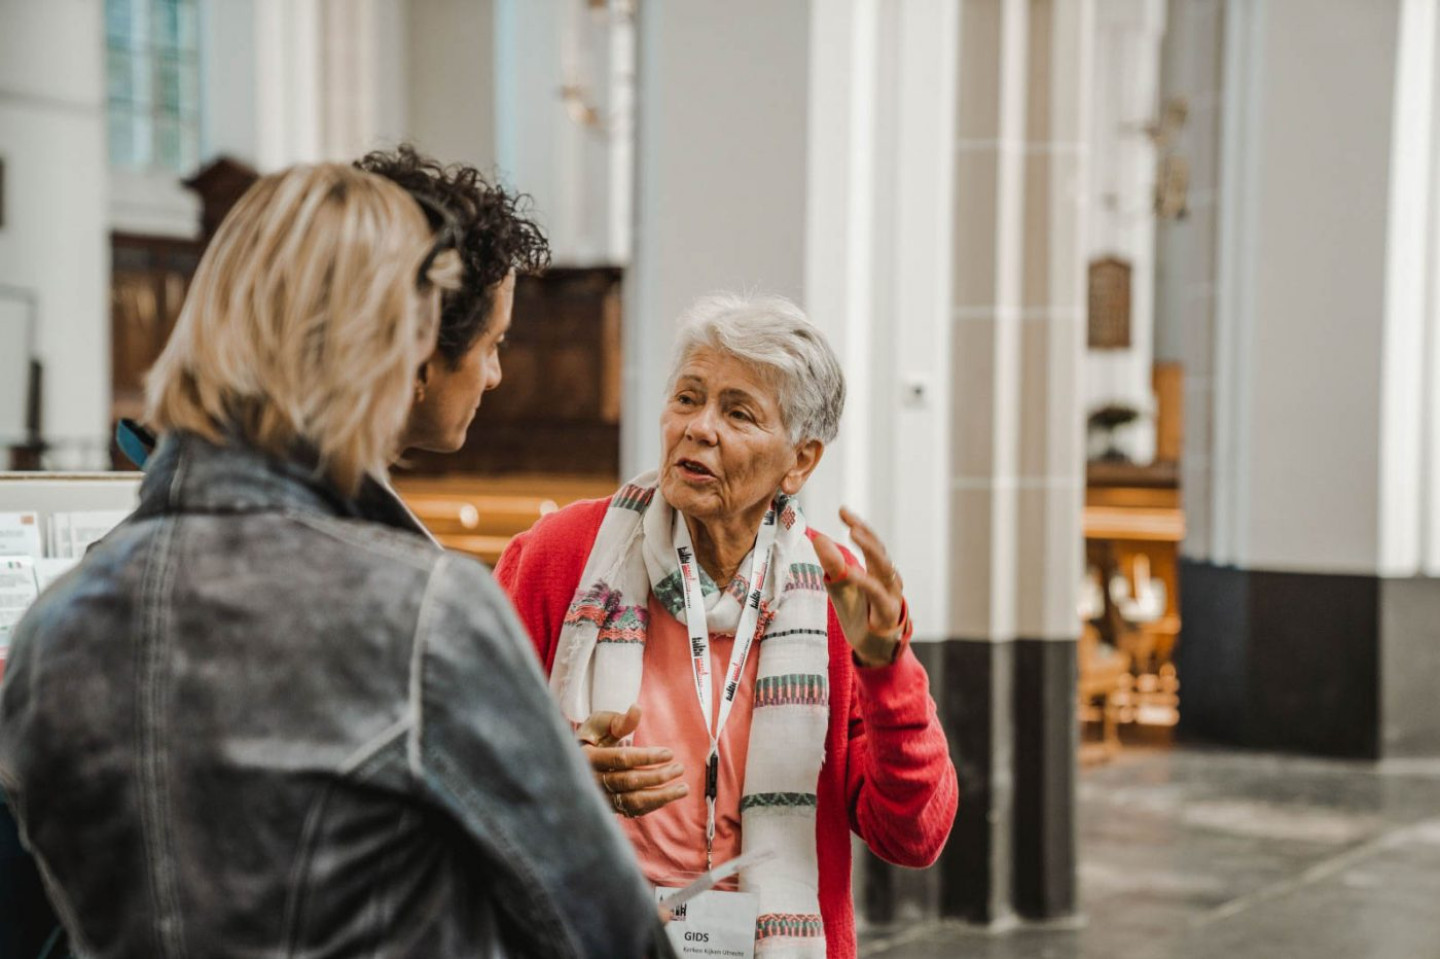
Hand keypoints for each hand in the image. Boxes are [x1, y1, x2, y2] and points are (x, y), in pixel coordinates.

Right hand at [577, 704, 688, 817]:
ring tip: (683, 788)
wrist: (581, 760)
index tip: (669, 753)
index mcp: (587, 757)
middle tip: (679, 768)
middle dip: (657, 776)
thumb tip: (637, 709)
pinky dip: (653, 804)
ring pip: (632, 801)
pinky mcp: (610, 807)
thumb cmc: (595, 736)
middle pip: (629, 782)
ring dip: (661, 796)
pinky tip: (670, 795)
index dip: (647, 757)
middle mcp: (592, 781)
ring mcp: (601, 797)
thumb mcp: (603, 724)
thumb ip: (620, 721)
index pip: (621, 759)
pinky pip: (633, 810)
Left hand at [811, 507, 907, 666]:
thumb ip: (833, 564)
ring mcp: (891, 594)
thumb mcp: (842, 588)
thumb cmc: (860, 614)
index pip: (871, 542)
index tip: (842, 510)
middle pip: (880, 550)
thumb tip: (818, 537)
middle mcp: (888, 578)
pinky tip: (850, 572)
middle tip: (849, 519)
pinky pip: (877, 593)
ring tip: (853, 533)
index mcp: (877, 570)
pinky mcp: (888, 612)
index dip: (859, 525)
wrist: (873, 648)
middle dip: (865, 533)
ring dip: (870, 548)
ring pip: (884, 567)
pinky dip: (864, 581)